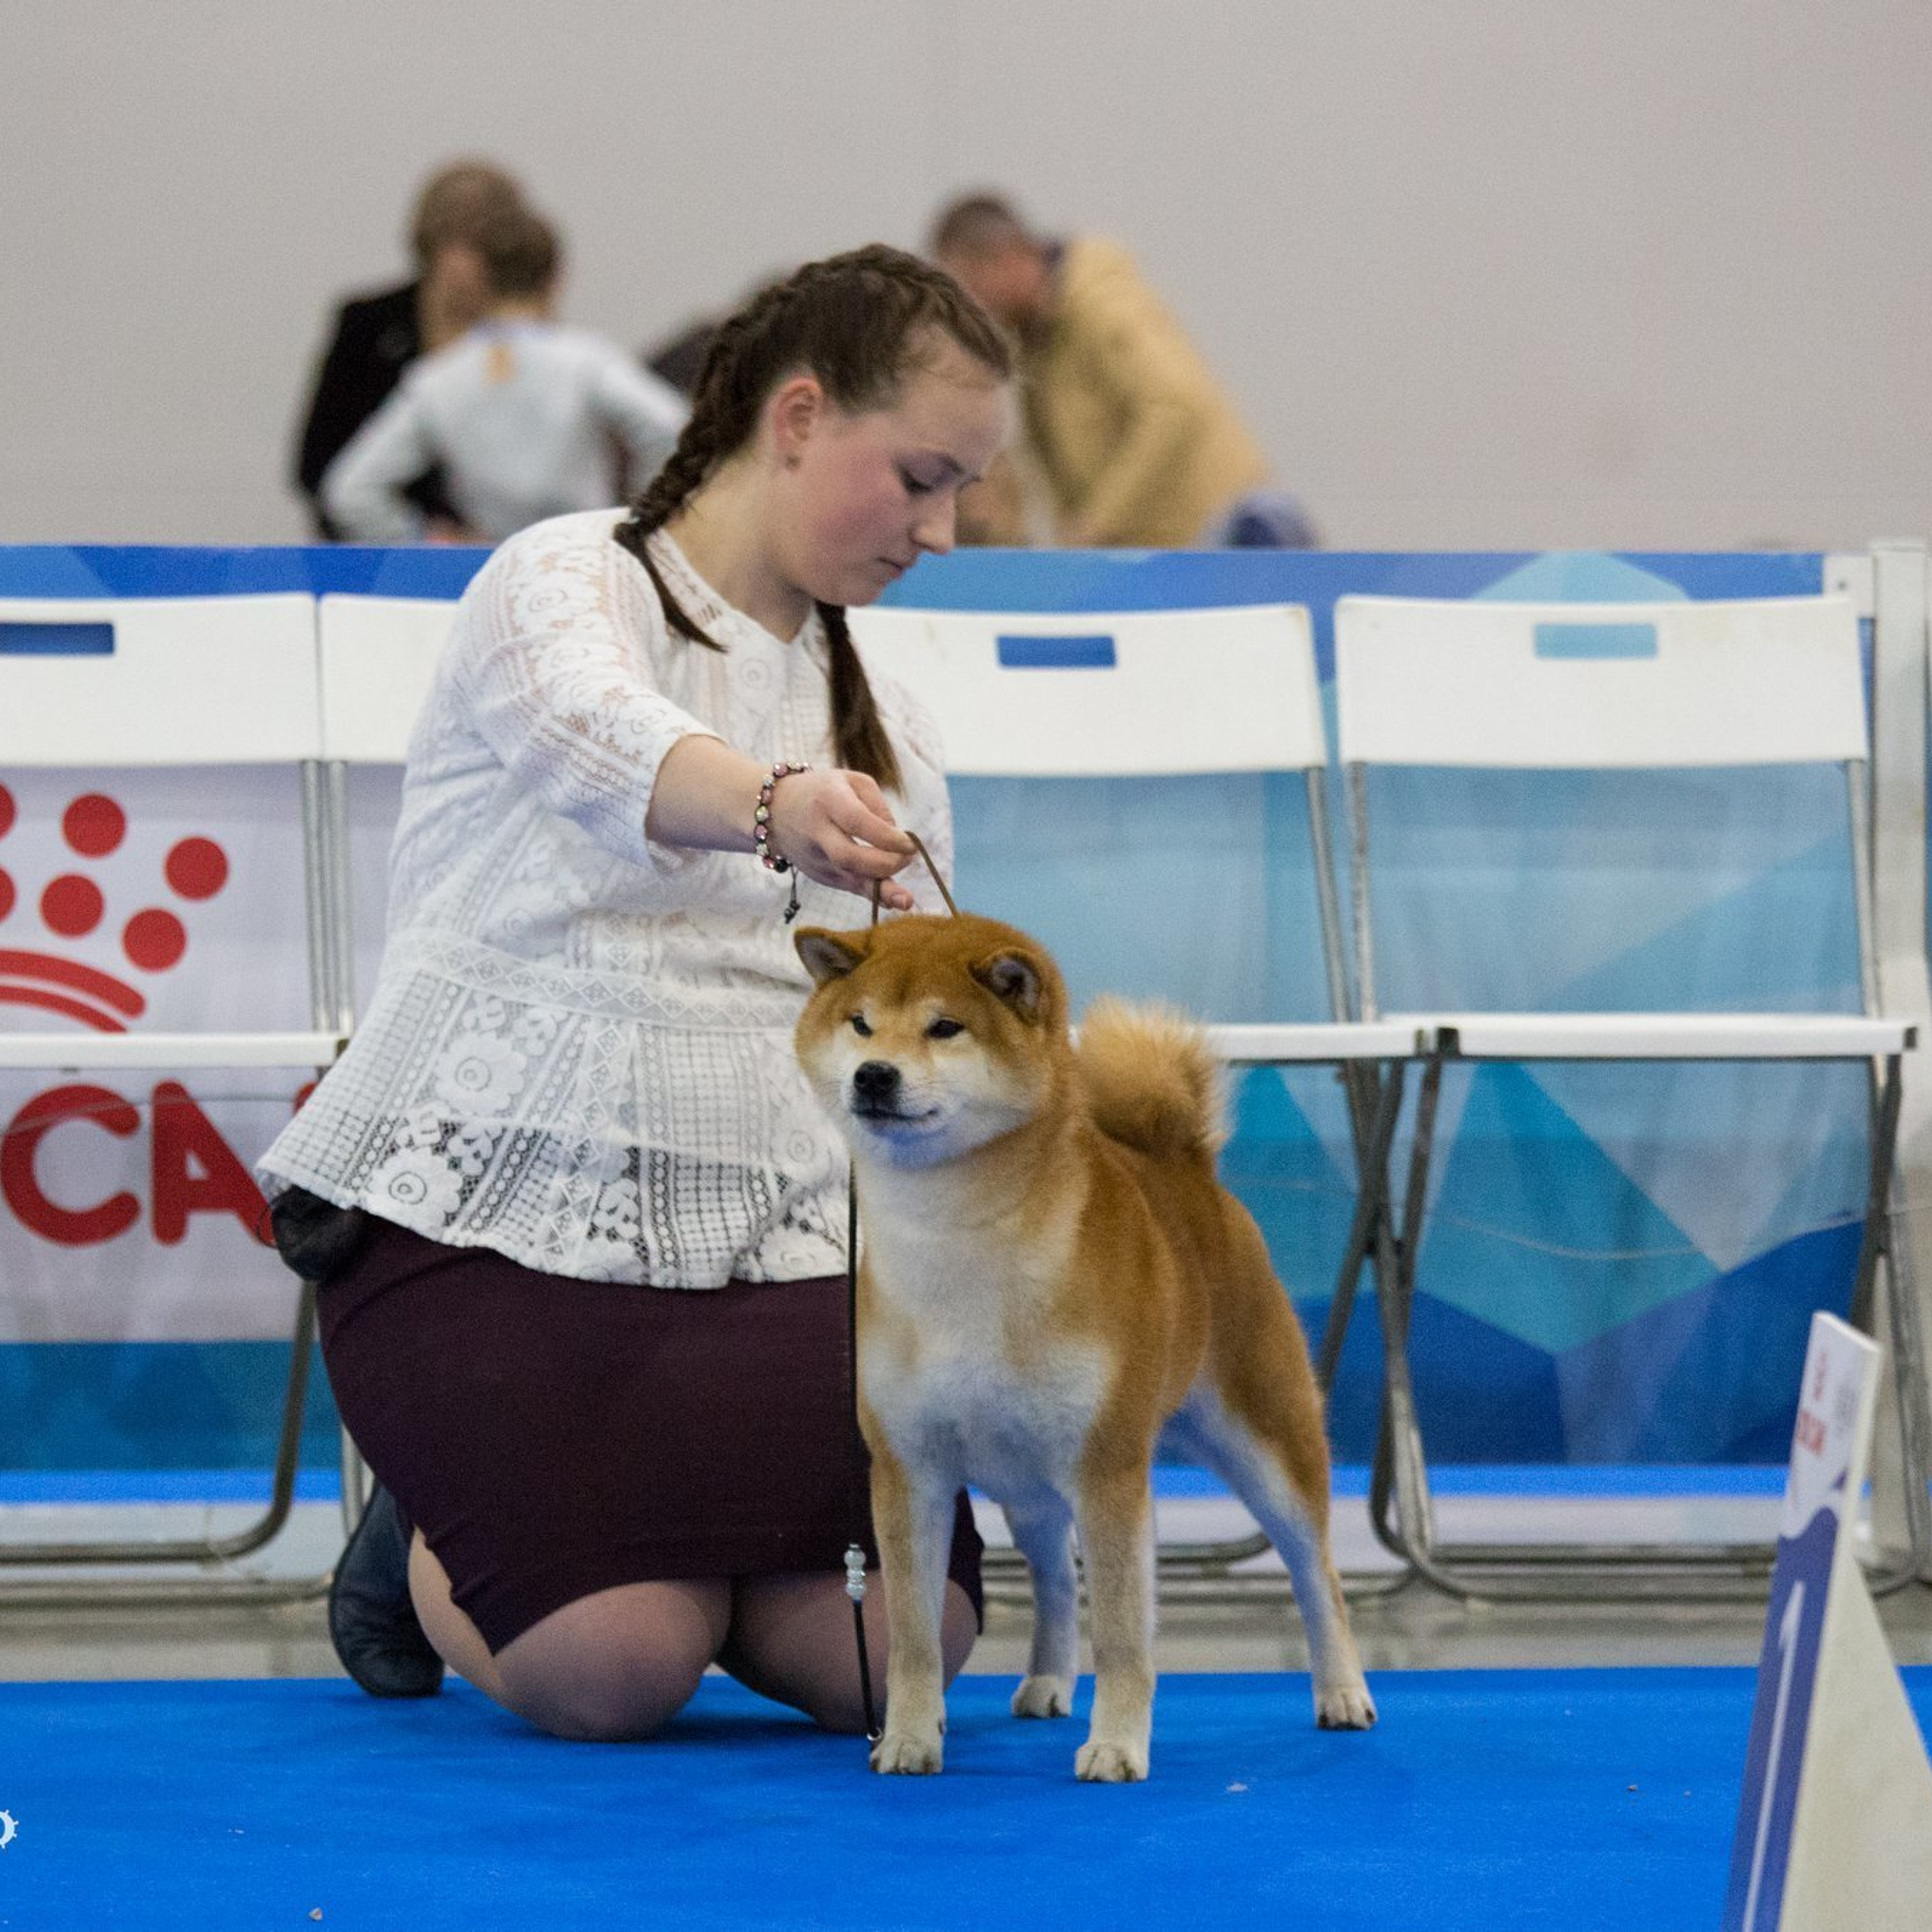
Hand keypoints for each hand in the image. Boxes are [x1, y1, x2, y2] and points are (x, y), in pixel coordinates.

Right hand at [766, 768, 917, 910]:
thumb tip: (896, 837)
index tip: (910, 844)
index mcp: (828, 800)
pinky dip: (873, 895)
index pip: (857, 822)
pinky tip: (894, 901)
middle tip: (907, 859)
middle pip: (848, 856)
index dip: (887, 837)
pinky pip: (849, 887)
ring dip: (881, 890)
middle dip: (884, 864)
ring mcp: (816, 857)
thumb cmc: (823, 792)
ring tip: (906, 900)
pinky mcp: (819, 874)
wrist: (775, 810)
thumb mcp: (851, 781)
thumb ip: (877, 805)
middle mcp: (818, 831)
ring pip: (848, 879)